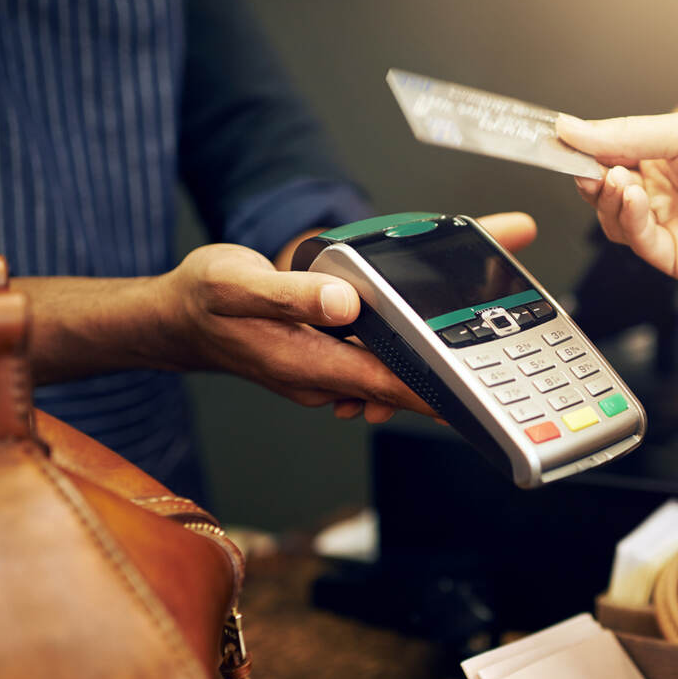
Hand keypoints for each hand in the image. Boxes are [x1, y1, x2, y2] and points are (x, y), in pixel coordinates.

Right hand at [155, 212, 536, 423]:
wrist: (177, 318)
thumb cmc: (202, 302)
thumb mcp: (237, 285)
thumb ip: (291, 294)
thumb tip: (344, 304)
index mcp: (310, 365)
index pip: (389, 387)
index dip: (437, 392)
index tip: (481, 394)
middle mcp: (326, 375)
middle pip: (402, 379)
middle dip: (450, 367)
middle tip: (500, 347)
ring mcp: (329, 369)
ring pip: (393, 368)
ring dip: (432, 355)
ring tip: (479, 326)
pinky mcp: (330, 354)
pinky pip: (377, 355)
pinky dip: (405, 342)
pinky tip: (427, 319)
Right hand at [557, 112, 677, 288]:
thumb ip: (624, 135)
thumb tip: (570, 127)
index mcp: (671, 157)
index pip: (613, 156)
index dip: (586, 151)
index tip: (557, 143)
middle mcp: (669, 194)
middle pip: (607, 192)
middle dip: (592, 177)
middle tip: (585, 165)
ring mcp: (674, 228)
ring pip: (616, 221)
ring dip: (609, 199)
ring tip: (618, 180)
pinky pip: (639, 243)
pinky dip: (628, 220)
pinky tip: (633, 199)